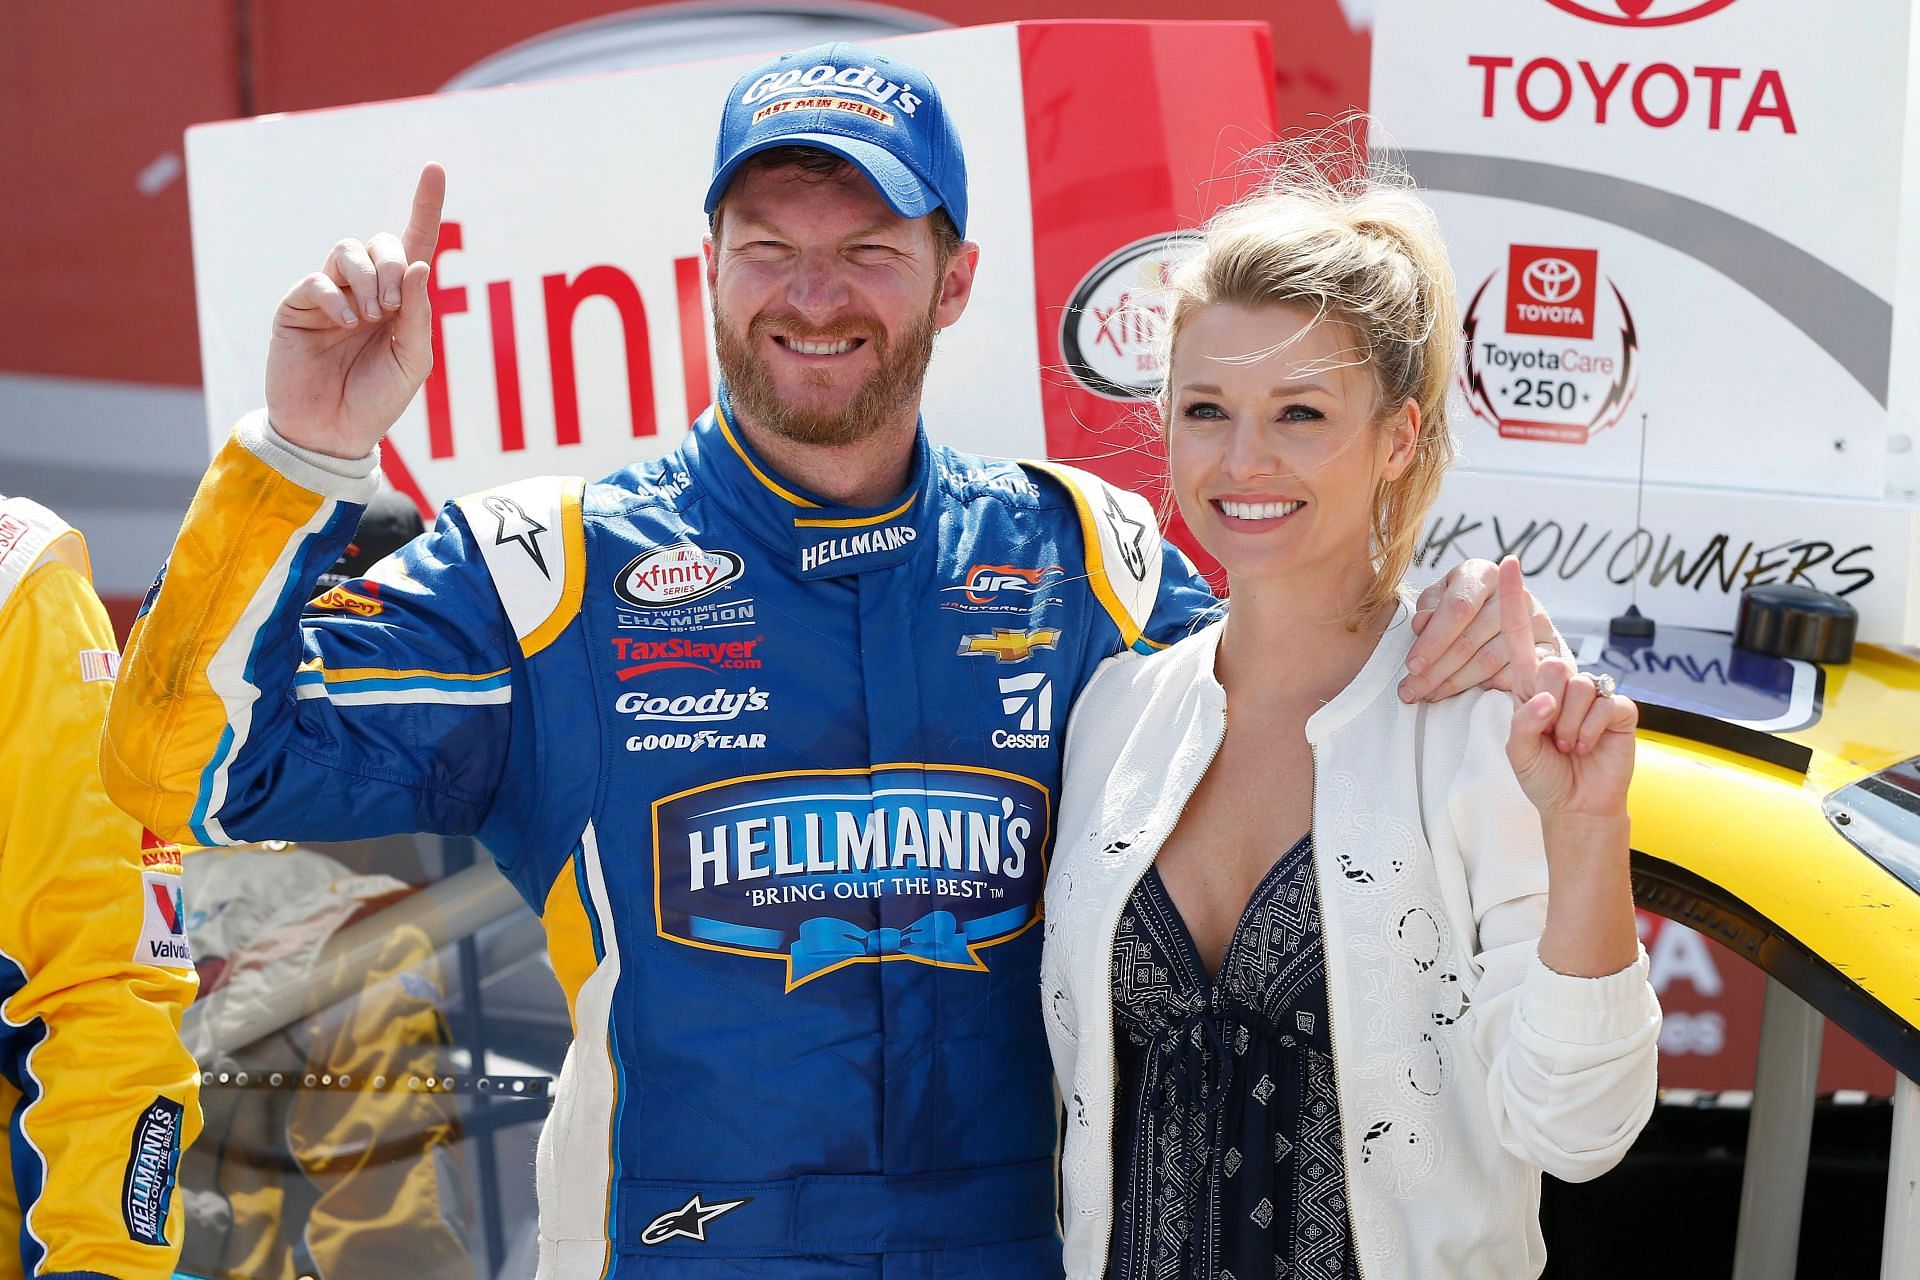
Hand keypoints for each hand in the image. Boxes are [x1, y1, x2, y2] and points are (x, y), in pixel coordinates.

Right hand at [265, 163, 444, 458]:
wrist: (333, 434)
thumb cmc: (377, 398)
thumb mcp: (414, 360)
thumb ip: (419, 314)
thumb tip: (418, 265)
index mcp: (400, 299)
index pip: (415, 243)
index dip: (426, 206)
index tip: (435, 167)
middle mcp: (365, 289)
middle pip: (381, 242)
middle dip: (392, 265)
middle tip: (391, 309)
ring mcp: (330, 294)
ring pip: (347, 250)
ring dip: (366, 278)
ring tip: (371, 317)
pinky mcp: (297, 306)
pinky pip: (317, 280)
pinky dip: (335, 297)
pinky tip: (345, 323)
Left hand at [1401, 556, 1560, 701]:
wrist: (1512, 613)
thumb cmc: (1465, 604)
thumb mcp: (1441, 598)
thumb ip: (1429, 609)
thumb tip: (1422, 625)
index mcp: (1483, 573)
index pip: (1457, 608)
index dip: (1433, 640)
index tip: (1412, 665)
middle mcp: (1515, 594)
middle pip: (1470, 640)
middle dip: (1436, 670)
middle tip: (1412, 691)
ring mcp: (1537, 620)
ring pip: (1489, 660)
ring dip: (1456, 683)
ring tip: (1431, 695)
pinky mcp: (1551, 647)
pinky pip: (1516, 674)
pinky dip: (1490, 686)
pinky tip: (1469, 694)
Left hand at [1496, 557, 1636, 820]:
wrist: (1576, 804)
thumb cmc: (1543, 774)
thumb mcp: (1518, 750)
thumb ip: (1524, 722)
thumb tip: (1547, 699)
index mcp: (1529, 684)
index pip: (1519, 635)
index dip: (1512, 599)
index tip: (1506, 563)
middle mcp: (1562, 682)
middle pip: (1551, 666)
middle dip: (1546, 706)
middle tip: (1551, 736)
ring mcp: (1593, 692)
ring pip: (1577, 687)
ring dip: (1568, 725)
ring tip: (1568, 744)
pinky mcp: (1619, 708)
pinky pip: (1603, 705)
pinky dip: (1590, 731)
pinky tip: (1587, 746)